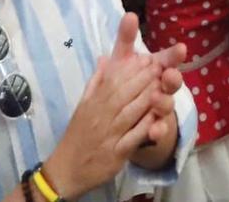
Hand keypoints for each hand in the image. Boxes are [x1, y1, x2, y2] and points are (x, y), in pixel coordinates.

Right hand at [46, 14, 174, 195]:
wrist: (66, 170)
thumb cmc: (77, 136)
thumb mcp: (82, 106)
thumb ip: (95, 82)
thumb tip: (104, 58)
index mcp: (92, 104)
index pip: (112, 82)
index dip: (130, 69)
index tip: (146, 58)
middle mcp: (99, 117)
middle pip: (123, 94)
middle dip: (142, 79)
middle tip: (159, 67)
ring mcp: (108, 135)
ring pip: (129, 113)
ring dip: (146, 98)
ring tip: (162, 86)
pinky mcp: (116, 154)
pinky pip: (132, 137)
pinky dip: (145, 126)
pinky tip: (157, 117)